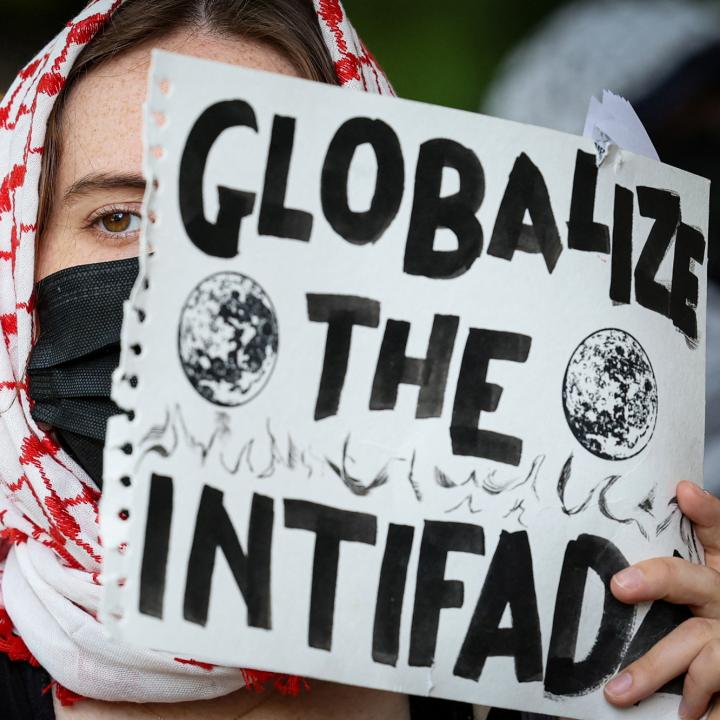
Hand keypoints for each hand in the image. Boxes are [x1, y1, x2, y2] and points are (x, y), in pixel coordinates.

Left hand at [604, 481, 719, 718]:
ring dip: (654, 670)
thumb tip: (647, 513)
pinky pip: (716, 697)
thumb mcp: (702, 577)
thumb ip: (674, 560)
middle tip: (620, 585)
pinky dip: (699, 712)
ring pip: (699, 653)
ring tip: (616, 692)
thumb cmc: (711, 609)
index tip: (684, 491)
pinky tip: (679, 719)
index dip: (707, 511)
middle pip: (694, 583)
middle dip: (658, 581)